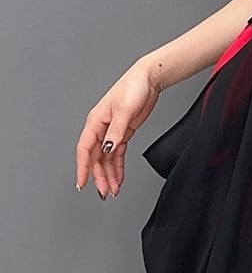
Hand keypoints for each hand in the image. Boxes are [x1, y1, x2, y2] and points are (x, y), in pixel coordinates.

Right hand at [75, 61, 162, 198]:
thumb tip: (107, 149)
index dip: (82, 168)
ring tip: (113, 190)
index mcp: (96, 121)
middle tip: (104, 192)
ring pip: (106, 159)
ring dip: (109, 175)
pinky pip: (117, 155)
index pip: (85, 149)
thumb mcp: (124, 111)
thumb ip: (115, 132)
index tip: (82, 183)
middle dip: (99, 177)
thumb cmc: (133, 88)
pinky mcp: (122, 133)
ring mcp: (111, 132)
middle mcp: (101, 128)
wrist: (148, 80)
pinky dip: (118, 168)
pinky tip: (119, 179)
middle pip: (96, 158)